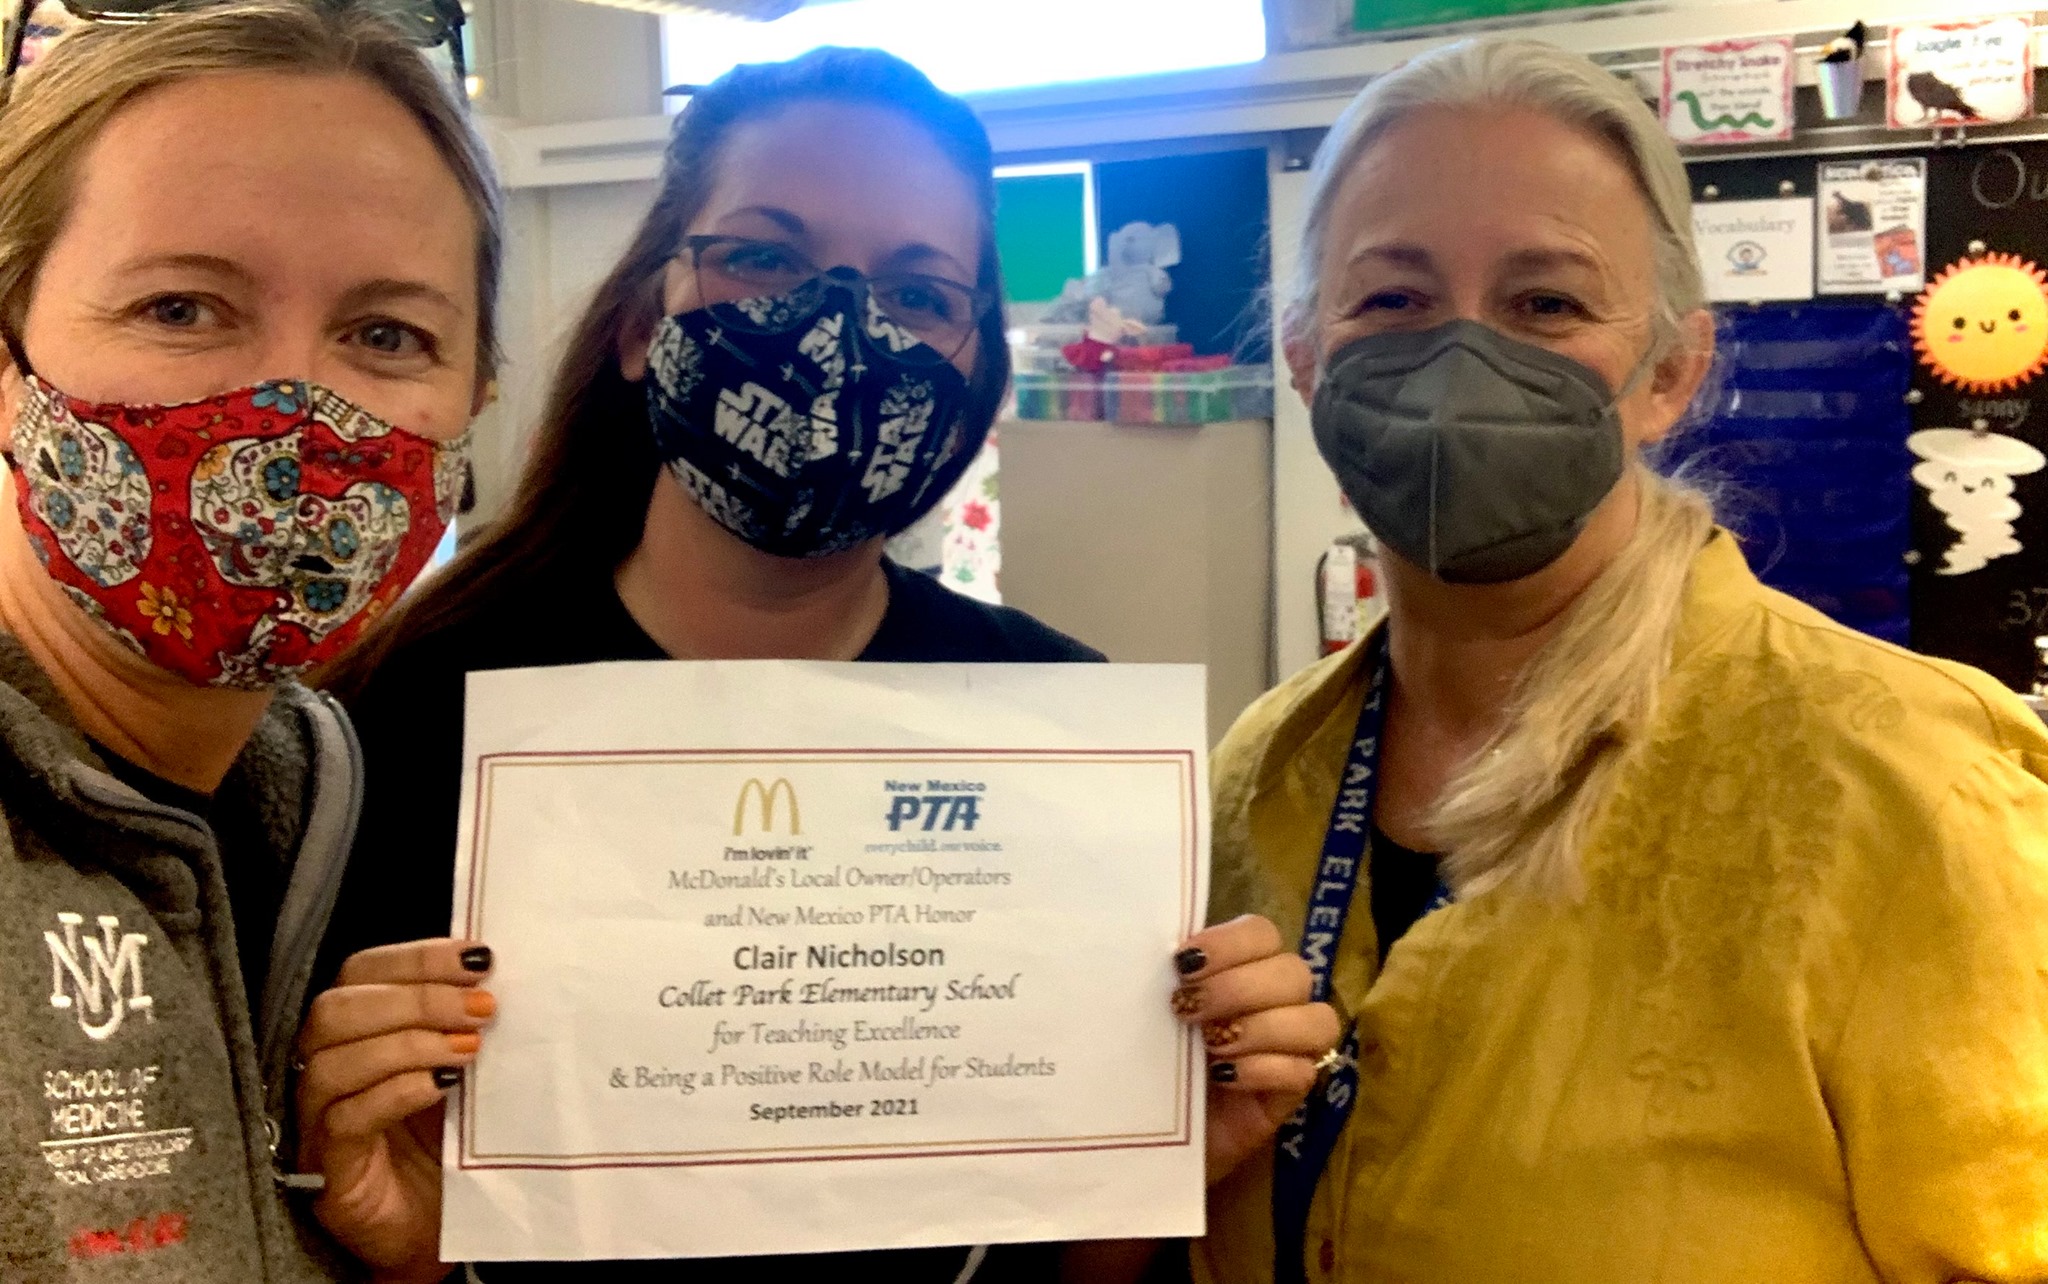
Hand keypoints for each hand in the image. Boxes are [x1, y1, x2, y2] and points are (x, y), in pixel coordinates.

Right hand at [297, 939, 495, 1281]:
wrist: (439, 1228)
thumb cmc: (446, 1143)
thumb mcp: (460, 1068)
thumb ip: (466, 1023)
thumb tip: (500, 977)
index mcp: (354, 1034)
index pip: (362, 973)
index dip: (416, 957)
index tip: (478, 957)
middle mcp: (325, 1070)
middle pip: (338, 1010)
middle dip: (417, 997)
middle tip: (482, 1006)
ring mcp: (319, 1121)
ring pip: (335, 1061)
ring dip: (409, 1042)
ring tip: (469, 1047)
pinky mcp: (329, 1168)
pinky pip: (346, 1119)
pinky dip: (396, 1091)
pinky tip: (442, 1085)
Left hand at [1170, 915, 1339, 1185]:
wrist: (1150, 1127)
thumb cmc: (1153, 1058)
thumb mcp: (1151, 1013)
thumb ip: (1161, 980)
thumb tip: (1141, 953)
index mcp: (1244, 966)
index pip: (1262, 933)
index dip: (1229, 943)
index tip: (1183, 963)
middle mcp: (1278, 1000)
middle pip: (1294, 972)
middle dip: (1238, 987)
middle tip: (1187, 1008)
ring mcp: (1293, 1047)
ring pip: (1316, 1020)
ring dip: (1260, 1026)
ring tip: (1211, 1044)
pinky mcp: (1293, 1093)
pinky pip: (1303, 1071)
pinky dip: (1262, 1068)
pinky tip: (1223, 1076)